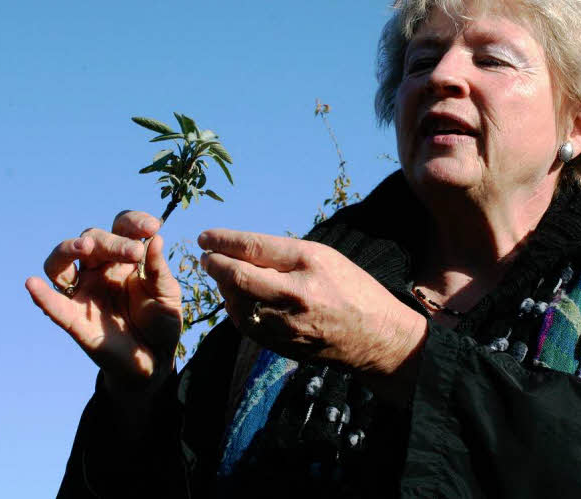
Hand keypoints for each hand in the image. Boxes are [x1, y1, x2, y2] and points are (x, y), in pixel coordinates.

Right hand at [26, 211, 181, 398]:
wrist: (155, 359)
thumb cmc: (160, 320)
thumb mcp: (166, 293)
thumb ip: (158, 269)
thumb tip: (156, 239)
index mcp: (123, 257)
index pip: (120, 226)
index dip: (133, 222)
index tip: (151, 227)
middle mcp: (99, 269)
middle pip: (91, 240)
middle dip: (111, 242)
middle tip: (134, 252)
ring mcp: (83, 293)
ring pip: (60, 263)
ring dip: (68, 250)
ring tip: (84, 248)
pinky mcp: (74, 320)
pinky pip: (54, 306)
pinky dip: (42, 296)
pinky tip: (33, 284)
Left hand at [198, 229, 425, 398]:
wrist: (375, 337)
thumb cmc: (352, 289)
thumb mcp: (324, 257)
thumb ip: (282, 254)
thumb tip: (240, 250)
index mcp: (308, 264)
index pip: (252, 248)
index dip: (222, 240)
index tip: (205, 236)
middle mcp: (294, 295)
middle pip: (236, 277)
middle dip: (214, 263)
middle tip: (206, 256)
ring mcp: (285, 325)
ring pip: (235, 302)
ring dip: (222, 286)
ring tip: (221, 273)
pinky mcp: (279, 345)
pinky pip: (244, 323)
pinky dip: (235, 306)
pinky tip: (237, 297)